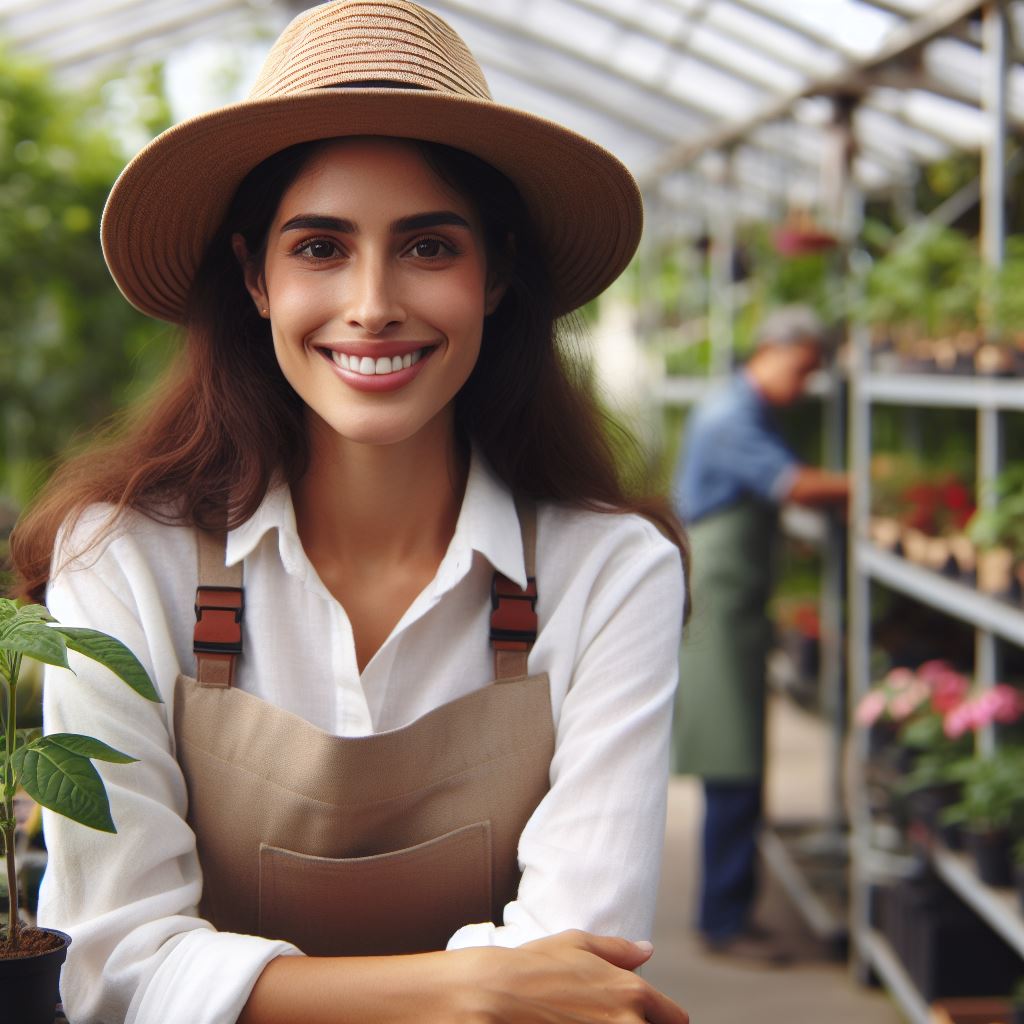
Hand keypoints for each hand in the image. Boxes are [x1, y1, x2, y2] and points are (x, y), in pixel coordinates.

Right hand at [454, 929, 689, 1022]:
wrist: (497, 992)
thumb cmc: (535, 963)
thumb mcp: (577, 944)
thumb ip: (618, 950)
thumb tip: (647, 950)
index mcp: (632, 992)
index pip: (675, 1019)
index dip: (665, 1019)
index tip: (650, 1018)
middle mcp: (627, 1022)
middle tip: (606, 1016)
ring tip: (590, 1020)